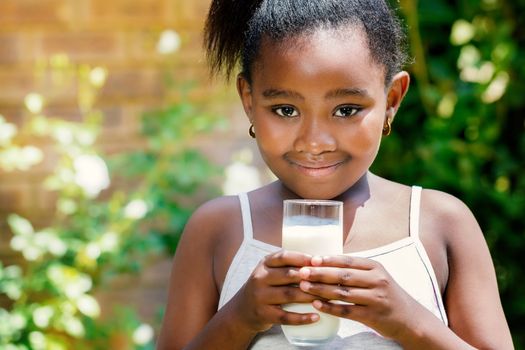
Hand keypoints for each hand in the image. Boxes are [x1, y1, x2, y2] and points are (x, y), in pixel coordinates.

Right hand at [232, 250, 319, 332]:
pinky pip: (285, 316)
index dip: (301, 258)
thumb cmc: (265, 287)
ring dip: (310, 296)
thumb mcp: (269, 271)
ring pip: (289, 295)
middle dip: (310, 277)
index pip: (283, 257)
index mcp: (264, 264)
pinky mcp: (263, 314)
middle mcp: (259, 278)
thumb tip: (318, 260)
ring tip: (327, 297)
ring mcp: (260, 296)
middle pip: (288, 275)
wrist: (242, 310)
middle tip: (329, 280)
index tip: (318, 260)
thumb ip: (287, 265)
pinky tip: (316, 316)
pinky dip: (302, 318)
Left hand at [298, 255, 421, 339]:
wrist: (410, 319)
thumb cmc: (386, 294)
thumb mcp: (376, 276)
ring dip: (320, 289)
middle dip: (320, 273)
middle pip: (343, 275)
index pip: (348, 261)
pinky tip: (317, 304)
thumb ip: (356, 269)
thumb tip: (325, 262)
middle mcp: (377, 281)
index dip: (328, 260)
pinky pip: (347, 311)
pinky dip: (331, 307)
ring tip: (303, 286)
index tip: (311, 259)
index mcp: (375, 267)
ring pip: (343, 292)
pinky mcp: (373, 316)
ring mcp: (375, 298)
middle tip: (302, 272)